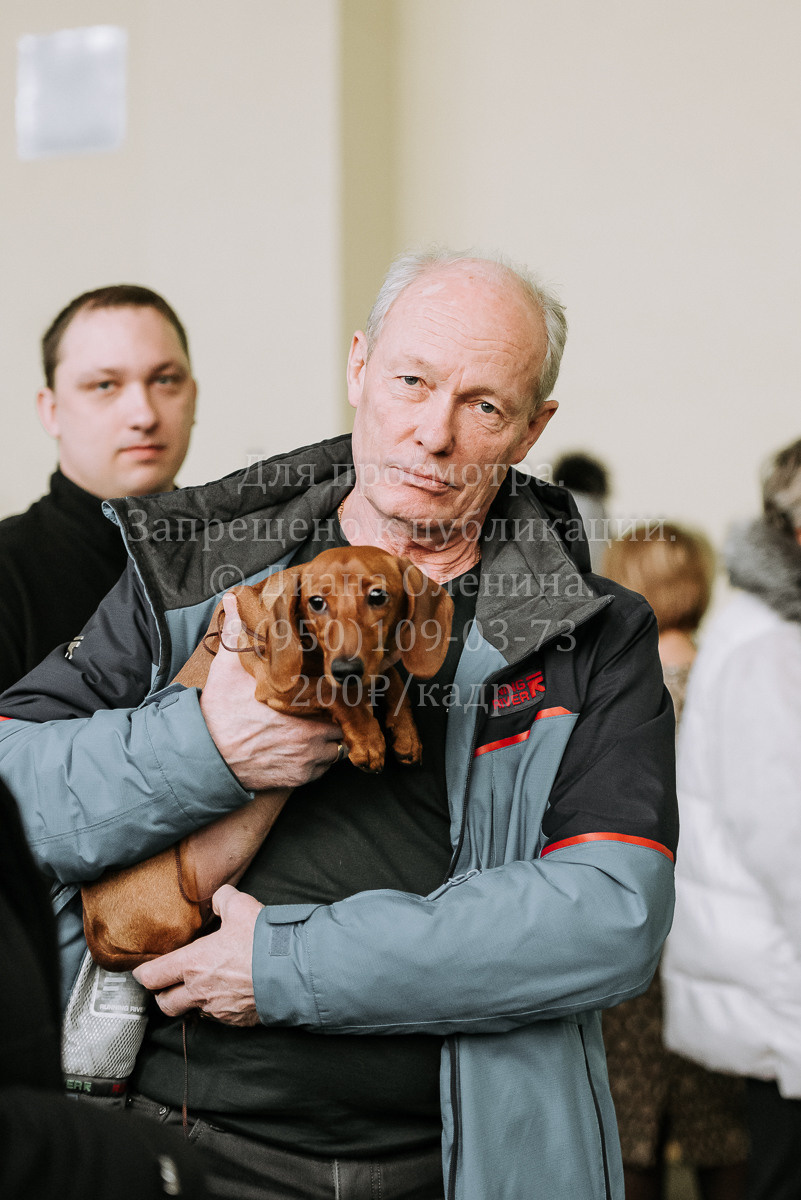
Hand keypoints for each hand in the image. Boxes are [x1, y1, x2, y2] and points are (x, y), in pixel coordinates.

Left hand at [133, 885, 261, 1025]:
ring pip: (193, 1011)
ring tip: (200, 988)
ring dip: (192, 1001)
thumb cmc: (262, 941)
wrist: (292, 971)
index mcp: (192, 964)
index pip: (153, 976)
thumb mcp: (241, 907)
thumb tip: (220, 898)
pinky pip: (219, 1016)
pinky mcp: (237, 1019)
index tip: (142, 971)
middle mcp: (199, 991)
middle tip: (166, 984)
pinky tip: (229, 993)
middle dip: (162, 995)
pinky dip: (218, 1007)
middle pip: (165, 1003)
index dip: (143, 974)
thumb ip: (223, 899)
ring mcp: (217, 1009)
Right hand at [200, 593, 341, 788]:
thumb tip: (232, 597)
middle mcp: (309, 732)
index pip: (338, 697)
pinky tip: (303, 750)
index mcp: (297, 703)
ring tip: (315, 729)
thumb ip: (237, 631)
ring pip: (335, 748)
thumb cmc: (218, 712)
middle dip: (335, 715)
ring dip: (329, 740)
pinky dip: (318, 763)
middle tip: (326, 708)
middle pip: (341, 722)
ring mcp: (305, 758)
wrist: (203, 757)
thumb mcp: (226, 667)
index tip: (335, 688)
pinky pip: (323, 770)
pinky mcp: (298, 779)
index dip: (339, 693)